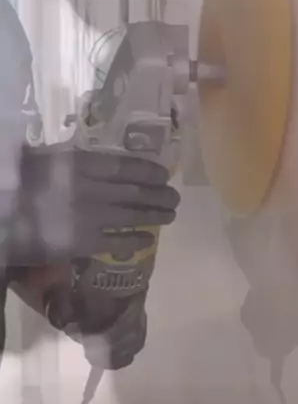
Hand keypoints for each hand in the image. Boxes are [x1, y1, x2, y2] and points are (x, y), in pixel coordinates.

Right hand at [7, 144, 179, 265]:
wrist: (2, 211)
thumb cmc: (21, 181)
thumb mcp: (51, 161)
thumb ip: (77, 163)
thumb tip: (104, 166)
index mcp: (81, 164)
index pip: (124, 166)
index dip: (147, 170)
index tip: (163, 174)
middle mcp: (91, 188)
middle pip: (134, 191)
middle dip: (157, 194)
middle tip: (174, 197)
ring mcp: (88, 216)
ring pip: (131, 215)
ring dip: (154, 215)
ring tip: (171, 214)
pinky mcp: (81, 242)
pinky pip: (116, 241)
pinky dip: (135, 240)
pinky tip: (148, 239)